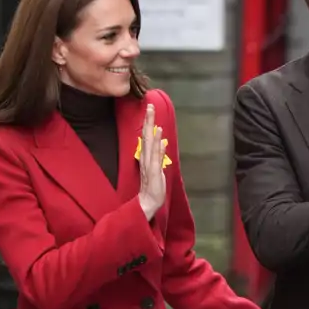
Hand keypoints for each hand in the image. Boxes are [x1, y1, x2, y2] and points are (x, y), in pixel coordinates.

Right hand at [138, 102, 166, 220]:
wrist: (147, 203)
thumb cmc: (153, 188)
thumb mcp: (157, 169)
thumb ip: (159, 155)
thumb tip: (162, 142)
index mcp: (146, 158)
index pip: (146, 139)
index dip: (148, 125)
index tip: (149, 111)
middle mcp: (146, 159)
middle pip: (146, 137)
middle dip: (148, 121)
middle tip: (150, 106)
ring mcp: (149, 164)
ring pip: (149, 142)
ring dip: (151, 127)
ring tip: (152, 113)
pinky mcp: (153, 171)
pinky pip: (155, 154)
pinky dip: (157, 142)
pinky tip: (158, 132)